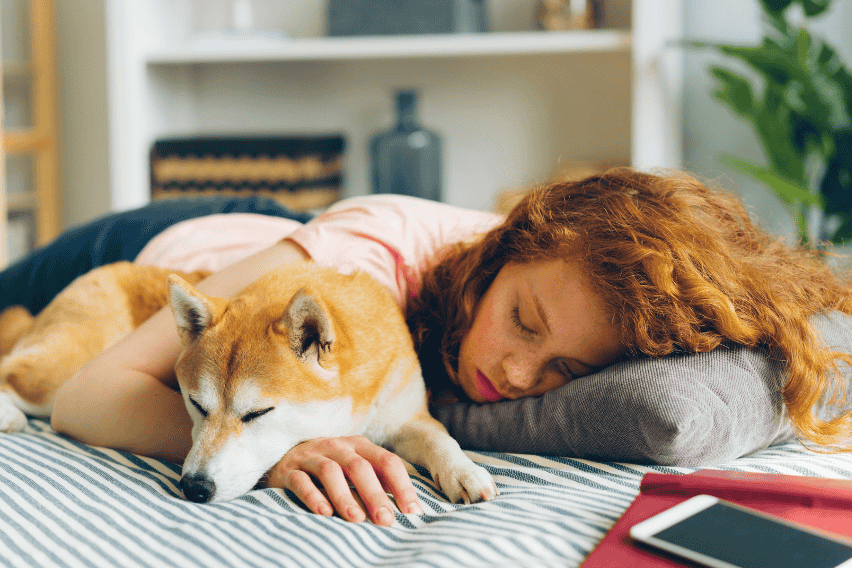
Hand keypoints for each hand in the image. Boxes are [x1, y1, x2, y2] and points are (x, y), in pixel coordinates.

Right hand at [264, 436, 423, 525]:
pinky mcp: (289, 470)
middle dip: (374, 494)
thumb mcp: (356, 469)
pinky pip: (300, 481)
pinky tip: (324, 513)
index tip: (413, 512)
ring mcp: (311, 456)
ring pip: (330, 471)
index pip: (386, 461)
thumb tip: (412, 510)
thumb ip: (380, 483)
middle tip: (385, 520)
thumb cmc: (331, 471)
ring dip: (345, 496)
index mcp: (359, 446)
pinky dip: (313, 496)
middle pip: (359, 467)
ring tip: (356, 519)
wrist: (284, 460)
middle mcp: (337, 446)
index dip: (402, 486)